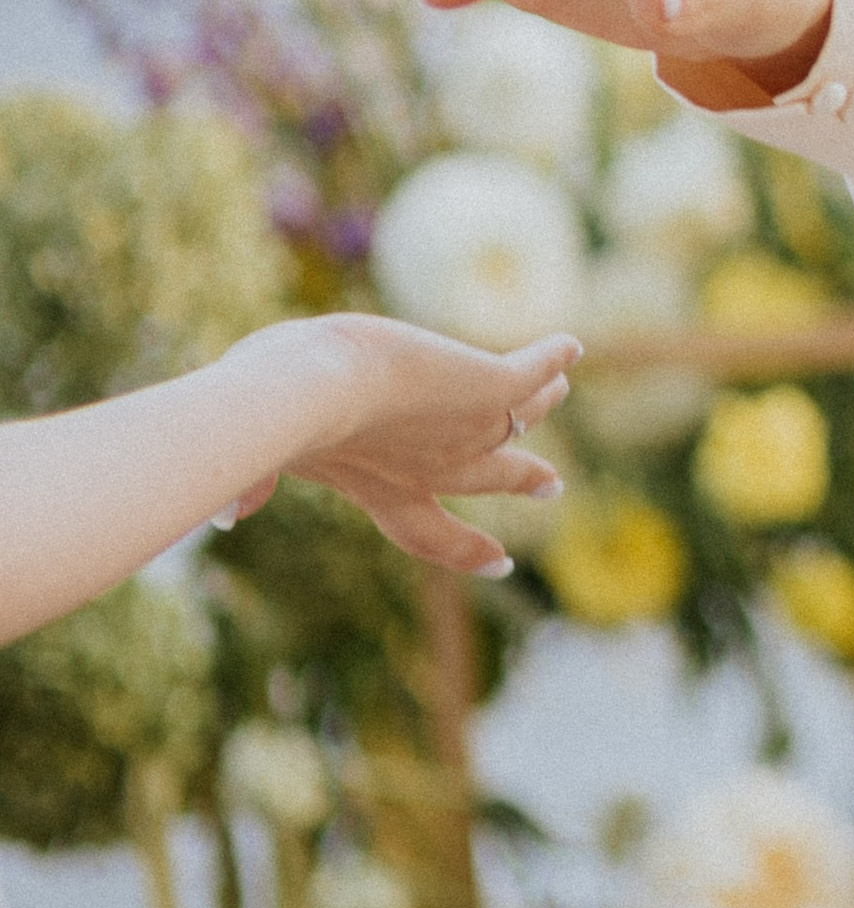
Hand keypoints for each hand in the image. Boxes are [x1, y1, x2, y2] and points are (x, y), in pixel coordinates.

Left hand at [226, 317, 580, 574]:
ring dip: (539, 403)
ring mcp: (468, 425)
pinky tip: (570, 345)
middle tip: (552, 484)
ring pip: (517, 419)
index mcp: (385, 489)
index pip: (435, 534)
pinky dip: (553, 358)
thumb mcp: (264, 454)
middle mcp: (436, 467)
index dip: (469, 551)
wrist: (315, 389)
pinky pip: (533, 372)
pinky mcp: (488, 384)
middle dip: (523, 480)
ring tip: (558, 391)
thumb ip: (253, 485)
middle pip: (493, 479)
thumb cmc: (279, 420)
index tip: (499, 562)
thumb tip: (228, 517)